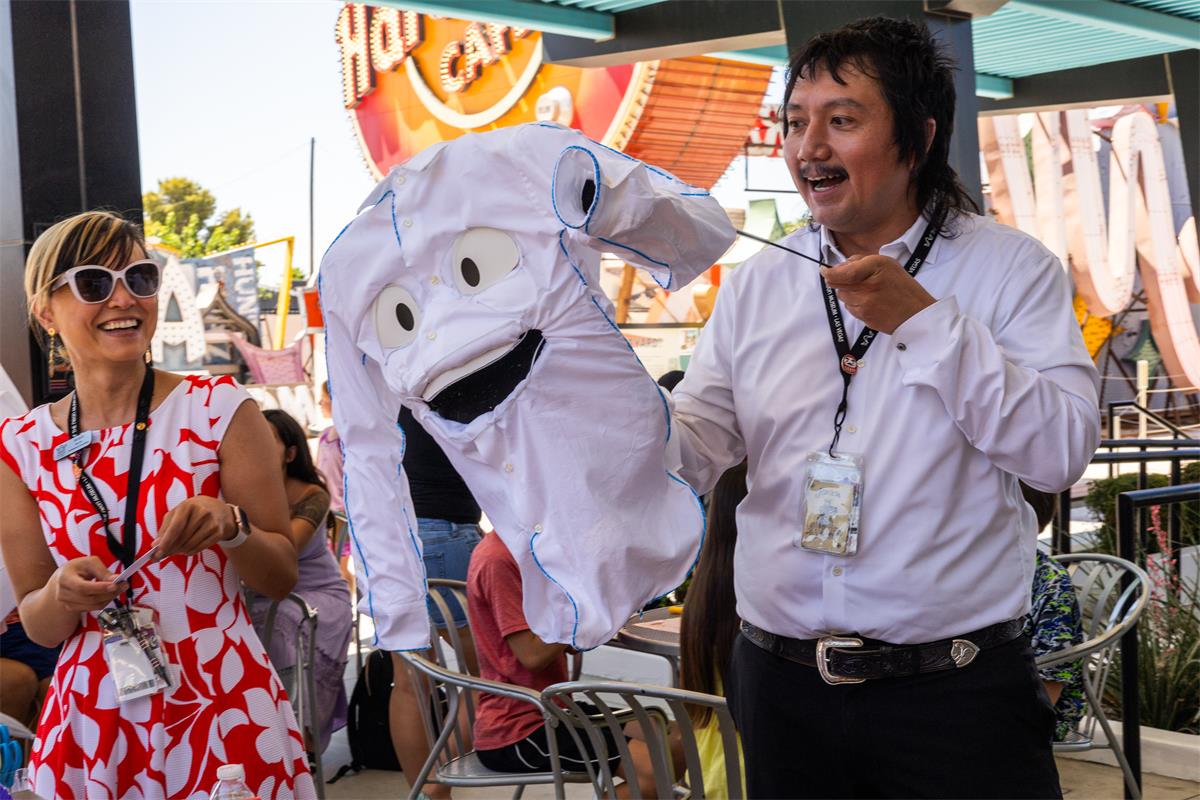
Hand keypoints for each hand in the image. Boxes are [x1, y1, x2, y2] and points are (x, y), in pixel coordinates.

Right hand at [53, 557, 127, 612]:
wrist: (63, 578)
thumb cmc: (78, 568)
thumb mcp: (90, 563)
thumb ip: (103, 571)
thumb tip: (116, 579)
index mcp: (64, 578)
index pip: (82, 587)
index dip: (99, 588)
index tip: (115, 585)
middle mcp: (63, 593)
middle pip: (90, 598)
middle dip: (110, 592)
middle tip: (124, 584)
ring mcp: (67, 603)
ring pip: (94, 605)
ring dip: (110, 597)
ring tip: (119, 588)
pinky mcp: (73, 609)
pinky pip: (94, 608)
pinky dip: (105, 601)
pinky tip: (110, 593)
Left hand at [154, 496, 236, 557]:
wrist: (217, 509)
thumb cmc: (191, 512)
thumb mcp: (177, 513)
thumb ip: (165, 528)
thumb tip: (156, 545)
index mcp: (188, 506)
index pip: (176, 526)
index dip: (166, 541)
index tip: (158, 552)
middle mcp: (202, 513)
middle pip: (182, 538)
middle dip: (171, 549)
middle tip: (163, 554)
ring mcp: (212, 523)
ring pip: (190, 545)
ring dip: (180, 551)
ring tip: (176, 550)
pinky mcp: (218, 533)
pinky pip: (199, 548)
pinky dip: (190, 552)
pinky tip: (186, 549)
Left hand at [820, 254, 935, 333]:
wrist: (917, 313)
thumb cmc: (902, 287)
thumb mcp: (886, 264)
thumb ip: (859, 262)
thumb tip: (836, 268)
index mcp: (875, 267)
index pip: (840, 272)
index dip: (829, 272)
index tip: (824, 271)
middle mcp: (869, 285)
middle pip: (838, 285)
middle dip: (841, 282)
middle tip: (856, 281)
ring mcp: (866, 303)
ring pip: (843, 297)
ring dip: (850, 294)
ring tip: (869, 293)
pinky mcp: (865, 318)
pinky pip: (851, 309)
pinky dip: (856, 305)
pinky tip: (871, 303)